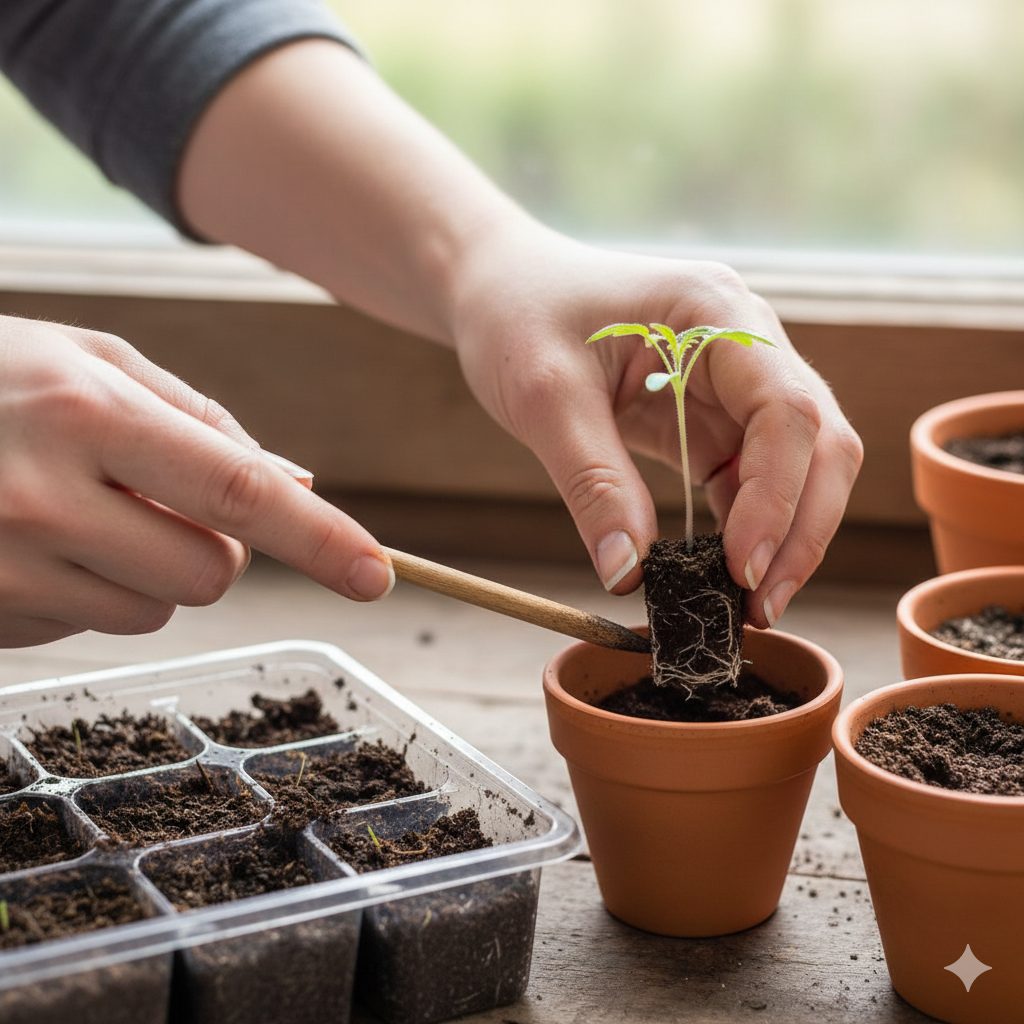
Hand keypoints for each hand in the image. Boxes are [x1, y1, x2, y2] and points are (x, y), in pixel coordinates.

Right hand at [0, 316, 391, 646]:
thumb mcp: (87, 361)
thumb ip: (197, 421)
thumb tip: (297, 484)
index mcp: (85, 411)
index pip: (238, 490)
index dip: (320, 539)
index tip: (378, 576)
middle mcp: (41, 496)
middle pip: (209, 575)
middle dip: (214, 550)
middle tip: (159, 503)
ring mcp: (1, 567)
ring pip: (151, 612)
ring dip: (144, 573)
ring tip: (75, 512)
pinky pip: (84, 628)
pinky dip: (83, 593)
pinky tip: (26, 540)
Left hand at [449, 226, 862, 627]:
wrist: (501, 289)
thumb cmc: (519, 316)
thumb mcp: (544, 397)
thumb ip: (593, 482)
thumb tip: (630, 573)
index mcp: (714, 312)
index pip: (785, 408)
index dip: (777, 495)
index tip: (742, 567)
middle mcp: (743, 341)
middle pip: (817, 440)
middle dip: (801, 527)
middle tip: (761, 606)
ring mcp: (733, 380)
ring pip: (798, 464)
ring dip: (784, 535)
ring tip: (748, 606)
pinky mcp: (711, 415)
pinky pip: (751, 475)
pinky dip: (747, 526)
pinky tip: (722, 572)